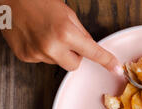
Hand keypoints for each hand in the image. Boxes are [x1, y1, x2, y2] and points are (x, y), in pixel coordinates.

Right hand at [0, 0, 121, 73]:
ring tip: (44, 32)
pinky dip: (41, 51)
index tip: (115, 69)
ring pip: (58, 62)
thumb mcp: (67, 13)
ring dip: (56, 52)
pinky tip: (34, 36)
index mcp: (65, 33)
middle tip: (64, 38)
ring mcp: (37, 54)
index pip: (92, 52)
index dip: (106, 61)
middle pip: (75, 65)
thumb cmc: (36, 0)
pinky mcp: (25, 56)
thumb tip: (89, 48)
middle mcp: (51, 46)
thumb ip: (80, 33)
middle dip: (74, 55)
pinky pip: (42, 60)